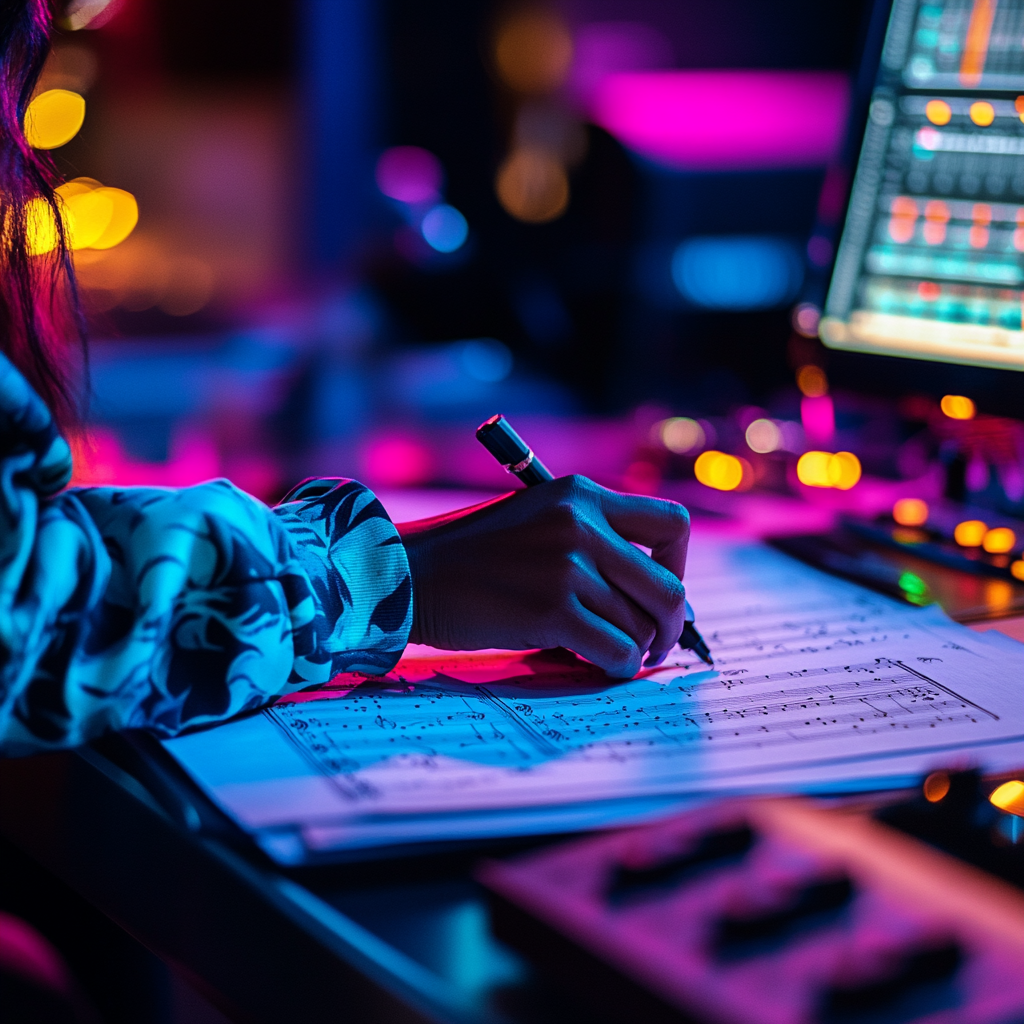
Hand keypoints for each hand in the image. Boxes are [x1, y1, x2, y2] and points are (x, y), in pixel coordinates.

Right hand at [396, 475, 689, 677]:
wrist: (412, 576)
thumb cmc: (473, 556)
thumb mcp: (537, 519)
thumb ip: (591, 538)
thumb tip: (652, 593)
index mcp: (582, 494)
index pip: (672, 523)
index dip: (677, 565)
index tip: (657, 591)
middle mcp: (581, 523)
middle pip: (667, 587)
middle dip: (669, 625)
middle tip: (655, 644)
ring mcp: (568, 566)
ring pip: (640, 625)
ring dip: (635, 649)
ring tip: (614, 653)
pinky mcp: (553, 608)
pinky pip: (617, 650)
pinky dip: (617, 666)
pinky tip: (601, 666)